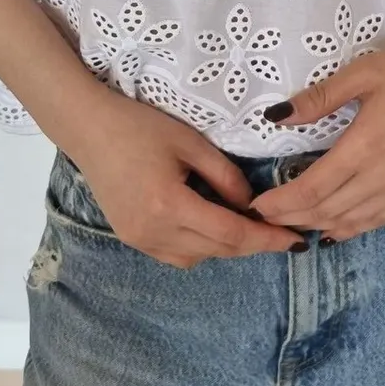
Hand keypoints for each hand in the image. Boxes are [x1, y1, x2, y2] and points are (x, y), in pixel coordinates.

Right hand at [60, 86, 306, 267]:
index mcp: (170, 205)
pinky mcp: (132, 239)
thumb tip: (251, 205)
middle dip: (253, 244)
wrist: (88, 129)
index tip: (296, 240)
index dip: (267, 239)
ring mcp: (139, 240)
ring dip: (225, 246)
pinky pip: (177, 255)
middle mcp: (154, 232)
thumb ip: (226, 176)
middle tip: (281, 231)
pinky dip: (200, 246)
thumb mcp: (190, 143)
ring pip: (198, 258)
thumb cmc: (139, 126)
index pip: (231, 234)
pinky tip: (207, 222)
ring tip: (242, 221)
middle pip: (218, 250)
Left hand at [249, 32, 384, 239]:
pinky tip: (335, 231)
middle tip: (264, 218)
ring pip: (352, 221)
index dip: (281, 203)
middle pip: (328, 211)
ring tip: (291, 224)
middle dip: (292, 217)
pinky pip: (379, 220)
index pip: (313, 188)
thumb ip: (321, 97)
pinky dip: (351, 229)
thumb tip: (277, 117)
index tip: (257, 206)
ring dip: (318, 226)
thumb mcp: (367, 72)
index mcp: (367, 146)